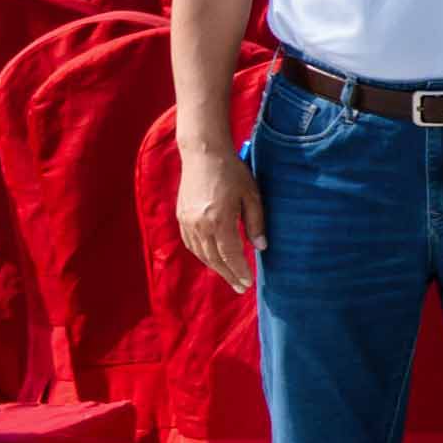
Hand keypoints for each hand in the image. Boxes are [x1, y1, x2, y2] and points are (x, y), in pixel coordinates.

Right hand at [174, 128, 260, 288]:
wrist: (203, 155)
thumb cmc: (232, 172)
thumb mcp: (252, 195)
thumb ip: (256, 223)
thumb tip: (261, 247)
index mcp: (218, 219)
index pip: (230, 254)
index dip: (239, 270)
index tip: (248, 283)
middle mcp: (199, 224)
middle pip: (214, 258)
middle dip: (228, 274)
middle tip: (241, 287)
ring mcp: (187, 222)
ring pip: (201, 253)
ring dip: (215, 267)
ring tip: (230, 276)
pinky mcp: (181, 217)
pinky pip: (191, 244)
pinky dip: (202, 255)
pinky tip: (213, 259)